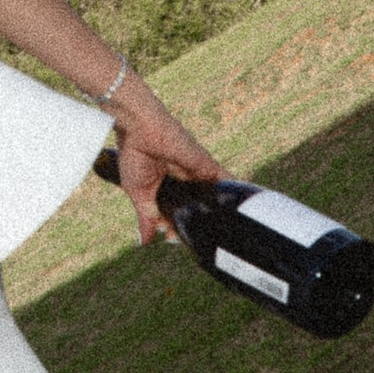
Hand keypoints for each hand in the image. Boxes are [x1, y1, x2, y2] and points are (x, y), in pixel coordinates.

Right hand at [107, 82, 221, 243]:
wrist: (139, 130)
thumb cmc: (134, 156)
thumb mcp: (138, 194)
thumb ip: (147, 218)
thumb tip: (145, 242)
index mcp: (166, 188)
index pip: (175, 213)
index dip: (175, 227)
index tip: (171, 237)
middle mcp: (183, 182)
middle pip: (194, 210)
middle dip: (192, 226)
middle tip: (184, 238)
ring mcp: (196, 175)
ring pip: (211, 199)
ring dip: (214, 215)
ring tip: (218, 233)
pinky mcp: (206, 166)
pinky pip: (225, 181)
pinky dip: (233, 193)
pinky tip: (239, 209)